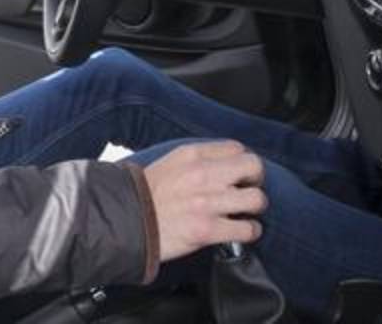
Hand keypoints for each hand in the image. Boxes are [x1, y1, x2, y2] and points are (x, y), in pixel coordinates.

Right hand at [143, 140, 266, 261]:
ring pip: (256, 199)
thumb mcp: (169, 163)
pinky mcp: (207, 230)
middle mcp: (203, 175)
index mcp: (192, 155)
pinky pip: (247, 229)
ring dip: (254, 208)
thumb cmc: (144, 195)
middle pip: (254, 167)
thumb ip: (197, 160)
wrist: (125, 221)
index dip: (242, 163)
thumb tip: (223, 163)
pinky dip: (250, 232)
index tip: (240, 174)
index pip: (237, 149)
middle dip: (256, 181)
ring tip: (246, 213)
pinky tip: (242, 232)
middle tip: (248, 190)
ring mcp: (207, 203)